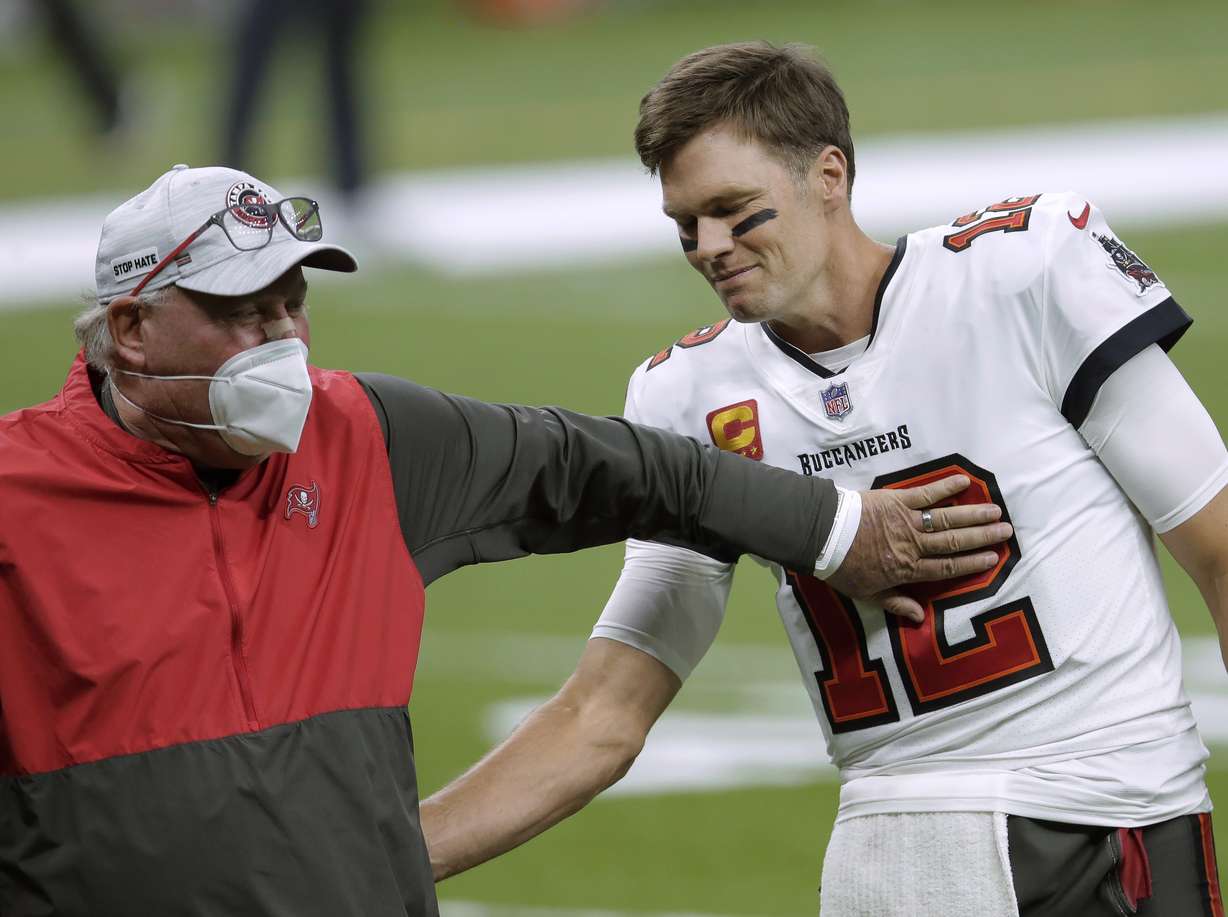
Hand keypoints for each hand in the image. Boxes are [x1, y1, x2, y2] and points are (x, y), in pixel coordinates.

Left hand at [825, 475, 1011, 622]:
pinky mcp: (896, 501)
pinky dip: (945, 487)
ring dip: (973, 515)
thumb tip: (920, 617)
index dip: (973, 563)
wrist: (822, 536)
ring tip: (996, 512)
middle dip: (982, 537)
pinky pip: (926, 493)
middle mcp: (913, 545)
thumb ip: (895, 604)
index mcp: (908, 569)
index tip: (994, 558)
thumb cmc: (841, 567)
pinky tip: (964, 482)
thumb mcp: (866, 594)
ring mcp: (907, 521)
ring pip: (947, 519)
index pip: (948, 567)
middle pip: (955, 542)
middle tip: (1006, 532)